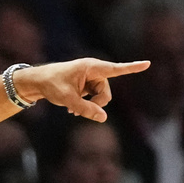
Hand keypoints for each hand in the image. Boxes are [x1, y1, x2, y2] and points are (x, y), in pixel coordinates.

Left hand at [15, 58, 149, 122]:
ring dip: (89, 105)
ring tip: (72, 111)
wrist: (36, 82)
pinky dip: (85, 103)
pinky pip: (92, 97)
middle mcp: (93, 71)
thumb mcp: (67, 99)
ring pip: (99, 96)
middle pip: (106, 92)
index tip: (147, 63)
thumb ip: (85, 109)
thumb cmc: (50, 85)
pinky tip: (71, 110)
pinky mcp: (85, 84)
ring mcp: (90, 78)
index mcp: (91, 67)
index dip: (132, 68)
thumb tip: (104, 118)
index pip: (115, 69)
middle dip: (96, 103)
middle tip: (77, 111)